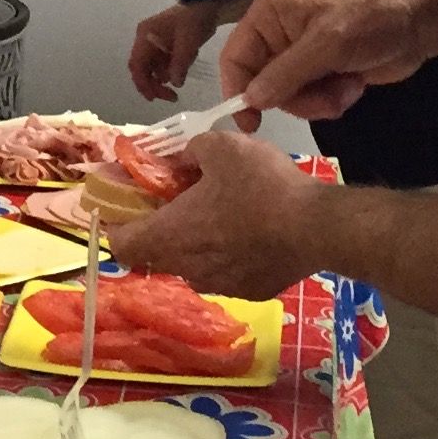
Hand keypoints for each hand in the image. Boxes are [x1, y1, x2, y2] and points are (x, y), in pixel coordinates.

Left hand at [107, 129, 320, 301]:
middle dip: (159, 227)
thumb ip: (190, 149)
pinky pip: (224, 272)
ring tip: (217, 214)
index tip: (129, 203)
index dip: (117, 222)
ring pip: (190, 264)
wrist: (320, 228)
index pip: (119, 244)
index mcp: (170, 235)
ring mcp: (220, 285)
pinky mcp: (250, 291)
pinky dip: (225, 255)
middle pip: (155, 254)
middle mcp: (188, 269)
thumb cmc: (262, 186)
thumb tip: (184, 156)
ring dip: (193, 242)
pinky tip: (248, 233)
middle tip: (175, 200)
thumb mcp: (221, 146)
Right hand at [127, 2, 218, 102]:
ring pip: (153, 68)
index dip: (142, 83)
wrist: (207, 3)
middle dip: (154, 85)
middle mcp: (146, 40)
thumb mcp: (188, 42)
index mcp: (145, 36)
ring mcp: (155, 43)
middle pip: (143, 69)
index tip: (154, 98)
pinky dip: (172, 70)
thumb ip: (179, 63)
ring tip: (180, 83)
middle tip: (172, 97)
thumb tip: (174, 84)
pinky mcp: (165, 46)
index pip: (136, 65)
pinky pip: (164, 64)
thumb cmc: (194, 20)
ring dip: (164, 79)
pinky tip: (183, 69)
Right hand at [217, 0, 437, 125]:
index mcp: (269, 16)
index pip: (235, 58)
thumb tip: (250, 101)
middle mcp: (280, 37)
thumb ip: (285, 74)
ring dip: (320, 100)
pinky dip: (334, 98)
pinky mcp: (325, 73)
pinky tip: (355, 84)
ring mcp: (303, 57)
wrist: (421, 21)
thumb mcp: (326, 44)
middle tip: (325, 98)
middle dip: (296, 98)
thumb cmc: (369, 19)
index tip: (251, 123)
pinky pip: (314, 100)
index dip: (238, 91)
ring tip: (346, 86)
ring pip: (291, 98)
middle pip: (264, 84)